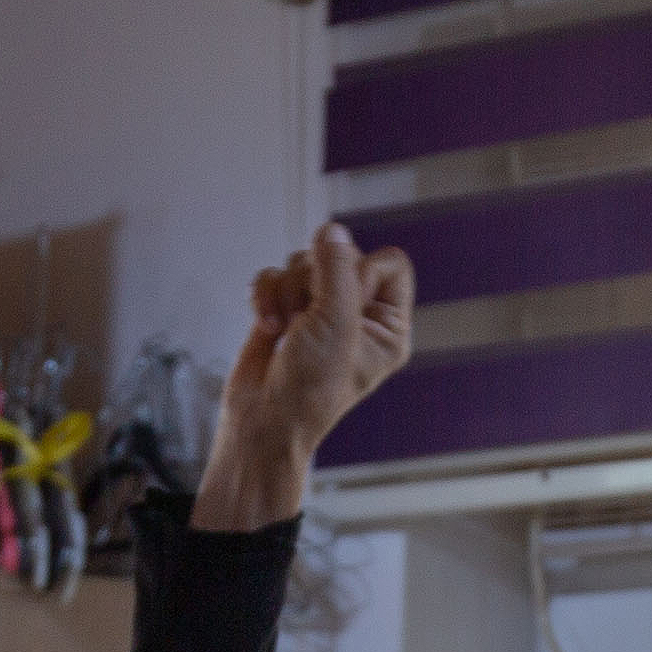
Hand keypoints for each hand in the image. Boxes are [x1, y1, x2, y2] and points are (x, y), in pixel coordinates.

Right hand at [192, 220, 415, 529]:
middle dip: (315, 282)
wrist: (261, 422)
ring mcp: (320, 312)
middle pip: (340, 255)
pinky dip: (265, 298)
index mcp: (389, 325)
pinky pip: (275, 276)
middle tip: (307, 319)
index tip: (344, 302)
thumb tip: (332, 230)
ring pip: (303, 263)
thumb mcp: (335, 323)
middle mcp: (358, 315)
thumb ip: (337, 269)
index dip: (362, 270)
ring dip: (287, 293)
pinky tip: (266, 329)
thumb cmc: (309, 389)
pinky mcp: (285, 311)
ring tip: (285, 330)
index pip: (390, 263)